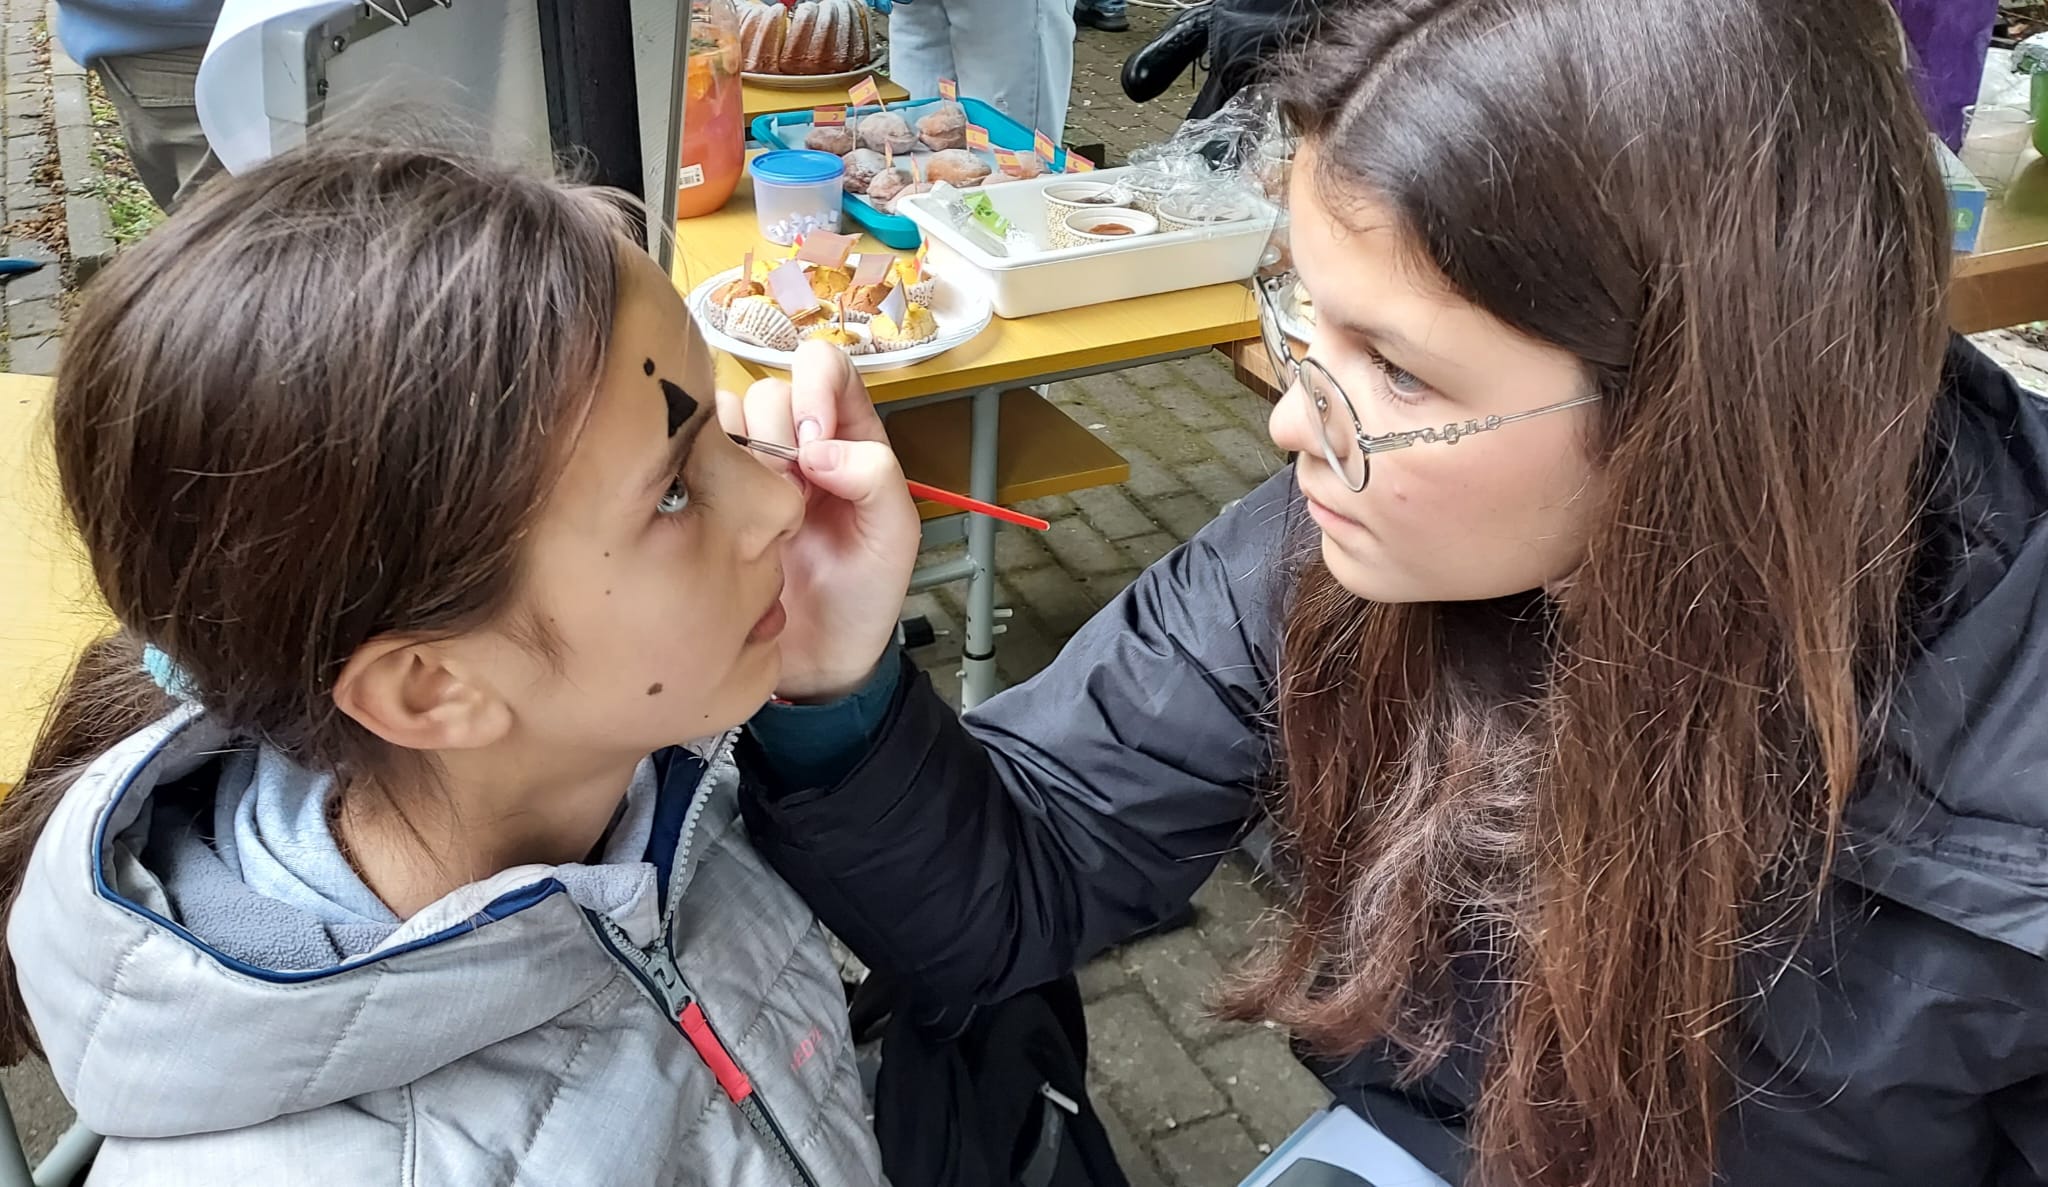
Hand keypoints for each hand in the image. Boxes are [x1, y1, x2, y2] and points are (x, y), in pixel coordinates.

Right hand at [720, 340, 920, 701]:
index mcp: (848, 436)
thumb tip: (819, 449)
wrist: (815, 659)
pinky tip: (720, 519)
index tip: (812, 441)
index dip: (815, 387)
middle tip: (788, 501)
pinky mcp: (706, 496)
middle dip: (777, 438)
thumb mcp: (895, 537)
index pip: (826, 367)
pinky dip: (700, 474)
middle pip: (768, 390)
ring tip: (756, 517)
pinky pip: (689, 456)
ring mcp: (747, 468)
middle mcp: (794, 441)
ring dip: (738, 460)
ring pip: (723, 418)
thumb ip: (877, 479)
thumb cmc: (864, 596)